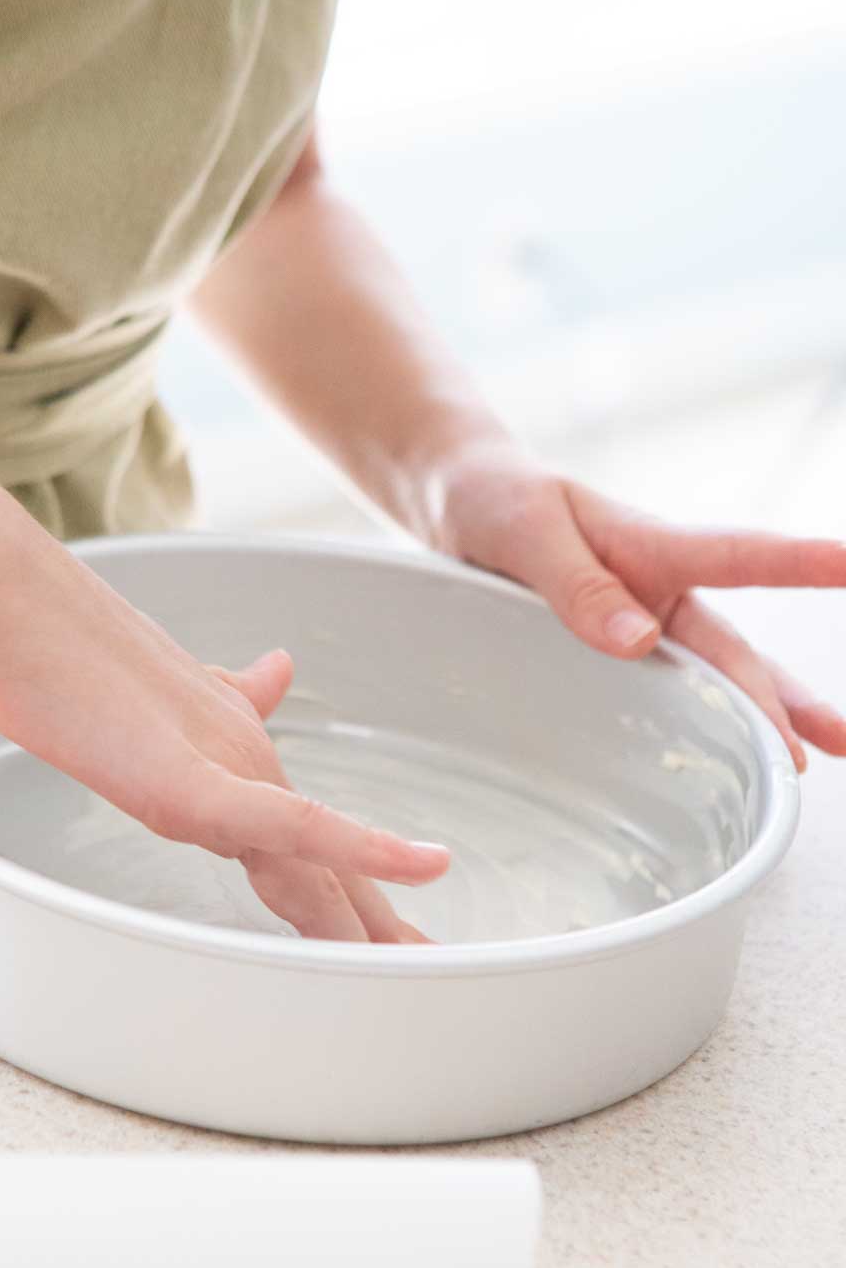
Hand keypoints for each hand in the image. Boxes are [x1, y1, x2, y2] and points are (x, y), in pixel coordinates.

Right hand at [0, 546, 443, 942]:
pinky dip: (363, 848)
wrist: (3, 600)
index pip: (303, 829)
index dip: (349, 879)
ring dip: (369, 921)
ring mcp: (222, 770)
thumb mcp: (149, 683)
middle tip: (429, 960)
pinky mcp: (193, 783)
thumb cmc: (47, 646)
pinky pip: (296, 823)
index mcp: (229, 747)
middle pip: (324, 858)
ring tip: (423, 962)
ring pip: (319, 863)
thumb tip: (281, 670)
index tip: (388, 919)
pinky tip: (422, 866)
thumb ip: (225, 687)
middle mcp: (242, 757)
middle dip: (372, 918)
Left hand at [437, 440, 845, 771]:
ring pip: (711, 678)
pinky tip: (718, 761)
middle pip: (732, 650)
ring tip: (805, 765)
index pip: (735, 555)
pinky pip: (657, 693)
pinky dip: (691, 726)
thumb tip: (639, 641)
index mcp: (647, 546)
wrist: (460, 502)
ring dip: (761, 719)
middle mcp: (656, 591)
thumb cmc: (498, 501)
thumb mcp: (527, 531)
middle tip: (835, 739)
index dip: (796, 562)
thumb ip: (578, 583)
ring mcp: (639, 624)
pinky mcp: (607, 653)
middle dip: (785, 697)